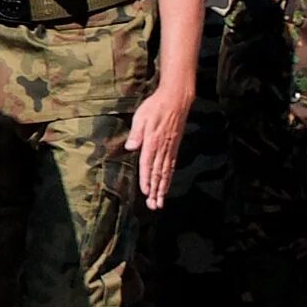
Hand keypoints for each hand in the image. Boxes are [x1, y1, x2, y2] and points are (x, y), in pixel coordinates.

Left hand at [127, 83, 192, 207]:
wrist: (176, 100)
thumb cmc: (155, 107)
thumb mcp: (142, 117)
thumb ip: (137, 134)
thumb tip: (131, 147)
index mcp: (153, 142)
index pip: (148, 165)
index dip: (147, 179)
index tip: (146, 193)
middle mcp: (163, 148)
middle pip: (159, 173)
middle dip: (156, 191)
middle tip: (154, 206)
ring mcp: (171, 148)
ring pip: (166, 172)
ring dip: (163, 188)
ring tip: (160, 202)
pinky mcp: (175, 147)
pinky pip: (172, 166)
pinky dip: (169, 178)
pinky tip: (167, 185)